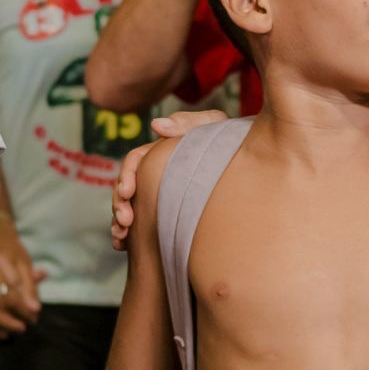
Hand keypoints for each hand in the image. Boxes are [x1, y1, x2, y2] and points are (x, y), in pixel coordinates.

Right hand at [0, 212, 43, 337]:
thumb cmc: (10, 255)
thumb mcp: (24, 264)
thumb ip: (31, 286)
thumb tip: (36, 309)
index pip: (9, 293)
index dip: (23, 309)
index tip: (35, 317)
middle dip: (10, 320)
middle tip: (24, 327)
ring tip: (14, 331)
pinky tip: (0, 333)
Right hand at [110, 109, 229, 248]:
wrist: (249, 162)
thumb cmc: (227, 140)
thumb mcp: (211, 126)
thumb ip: (186, 123)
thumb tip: (155, 125)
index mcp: (160, 152)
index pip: (134, 162)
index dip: (126, 176)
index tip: (128, 192)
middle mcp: (153, 173)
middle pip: (126, 188)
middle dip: (119, 204)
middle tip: (125, 221)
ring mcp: (157, 194)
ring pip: (129, 207)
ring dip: (119, 222)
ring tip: (120, 237)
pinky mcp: (164, 214)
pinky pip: (141, 225)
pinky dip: (127, 235)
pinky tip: (121, 246)